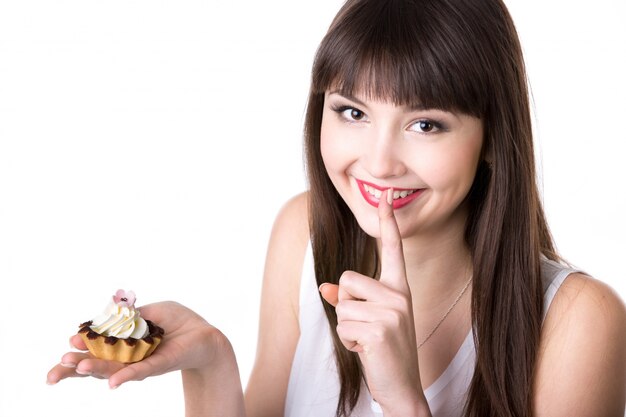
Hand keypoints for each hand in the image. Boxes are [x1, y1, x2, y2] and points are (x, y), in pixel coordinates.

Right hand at [47, 301, 226, 388]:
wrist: (203, 334)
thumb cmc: (176, 321)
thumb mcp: (150, 312)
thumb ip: (128, 317)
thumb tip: (105, 320)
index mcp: (121, 343)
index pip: (93, 348)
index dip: (79, 348)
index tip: (66, 343)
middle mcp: (127, 357)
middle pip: (95, 364)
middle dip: (74, 367)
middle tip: (57, 368)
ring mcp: (140, 363)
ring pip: (113, 369)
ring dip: (94, 369)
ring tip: (75, 369)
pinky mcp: (157, 365)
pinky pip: (139, 372)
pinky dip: (125, 377)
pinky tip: (112, 383)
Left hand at [320, 189, 427, 414]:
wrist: (402, 388)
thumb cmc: (384, 351)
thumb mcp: (369, 320)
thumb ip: (349, 299)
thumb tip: (325, 286)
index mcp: (399, 289)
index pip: (393, 250)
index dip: (388, 224)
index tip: (386, 197)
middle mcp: (399, 296)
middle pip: (347, 280)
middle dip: (346, 306)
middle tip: (366, 329)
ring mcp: (392, 313)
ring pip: (342, 306)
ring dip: (346, 328)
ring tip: (367, 342)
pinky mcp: (380, 330)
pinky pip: (342, 326)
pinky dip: (348, 342)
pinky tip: (367, 352)